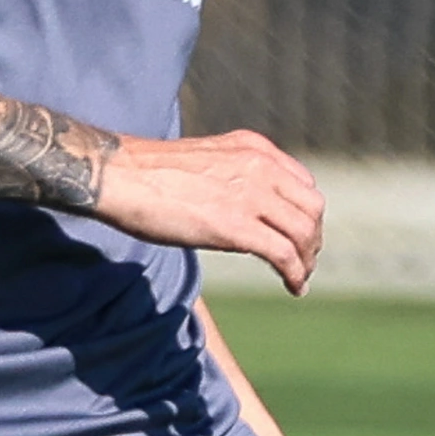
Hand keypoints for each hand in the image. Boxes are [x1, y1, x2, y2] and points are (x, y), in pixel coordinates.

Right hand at [94, 129, 327, 294]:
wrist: (122, 175)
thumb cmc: (150, 173)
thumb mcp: (207, 160)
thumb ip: (232, 174)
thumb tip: (239, 204)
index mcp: (254, 148)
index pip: (303, 183)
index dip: (306, 213)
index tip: (298, 235)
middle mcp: (260, 167)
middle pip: (312, 208)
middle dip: (313, 238)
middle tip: (305, 260)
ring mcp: (251, 195)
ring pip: (304, 233)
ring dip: (307, 260)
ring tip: (300, 278)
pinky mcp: (237, 227)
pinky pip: (284, 255)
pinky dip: (296, 274)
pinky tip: (294, 287)